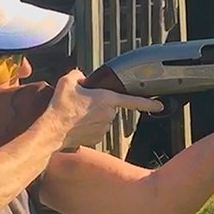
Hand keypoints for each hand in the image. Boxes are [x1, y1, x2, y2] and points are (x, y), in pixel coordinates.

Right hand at [44, 69, 163, 149]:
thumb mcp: (68, 81)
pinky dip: (88, 127)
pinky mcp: (96, 138)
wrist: (53, 130)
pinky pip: (95, 129)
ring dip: (92, 116)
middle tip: (81, 103)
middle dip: (98, 104)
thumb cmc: (61, 107)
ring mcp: (103, 128)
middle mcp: (108, 115)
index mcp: (106, 99)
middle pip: (108, 106)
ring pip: (101, 118)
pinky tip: (76, 124)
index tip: (160, 105)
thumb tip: (81, 78)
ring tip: (76, 114)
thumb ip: (78, 74)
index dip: (149, 103)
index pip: (133, 101)